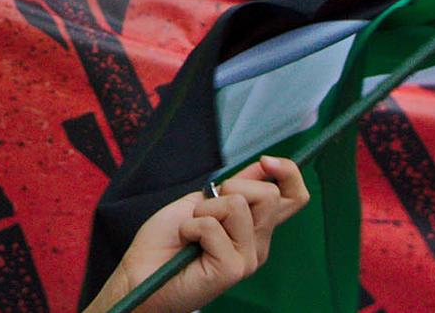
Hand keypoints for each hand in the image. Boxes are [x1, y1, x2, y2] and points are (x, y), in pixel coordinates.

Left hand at [89, 156, 307, 312]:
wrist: (141, 272)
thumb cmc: (166, 240)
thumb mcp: (200, 202)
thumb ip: (232, 189)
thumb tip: (262, 165)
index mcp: (254, 227)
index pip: (294, 198)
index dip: (289, 173)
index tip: (266, 162)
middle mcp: (258, 243)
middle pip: (269, 194)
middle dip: (231, 188)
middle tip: (205, 209)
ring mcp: (248, 258)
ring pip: (238, 205)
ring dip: (204, 209)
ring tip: (192, 230)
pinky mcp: (233, 269)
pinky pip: (213, 226)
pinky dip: (191, 226)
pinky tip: (187, 242)